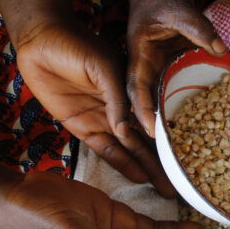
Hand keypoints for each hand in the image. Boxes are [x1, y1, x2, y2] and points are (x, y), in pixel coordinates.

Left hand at [15, 21, 174, 196]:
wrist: (39, 41)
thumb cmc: (75, 45)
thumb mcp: (103, 68)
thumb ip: (117, 99)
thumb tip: (128, 131)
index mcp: (134, 89)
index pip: (158, 118)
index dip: (173, 137)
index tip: (190, 154)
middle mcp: (123, 107)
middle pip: (148, 140)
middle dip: (164, 162)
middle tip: (180, 184)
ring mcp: (104, 118)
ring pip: (131, 149)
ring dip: (148, 168)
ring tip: (165, 188)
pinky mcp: (83, 127)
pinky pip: (107, 150)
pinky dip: (123, 164)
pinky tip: (139, 177)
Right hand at [125, 0, 224, 137]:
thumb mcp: (181, 9)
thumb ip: (200, 29)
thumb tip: (221, 50)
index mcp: (139, 53)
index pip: (136, 86)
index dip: (142, 110)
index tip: (151, 130)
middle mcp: (144, 64)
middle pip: (143, 100)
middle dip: (150, 126)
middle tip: (163, 151)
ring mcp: (155, 66)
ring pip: (157, 97)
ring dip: (163, 120)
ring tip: (175, 147)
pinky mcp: (168, 65)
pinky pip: (171, 88)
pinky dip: (178, 105)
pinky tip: (191, 124)